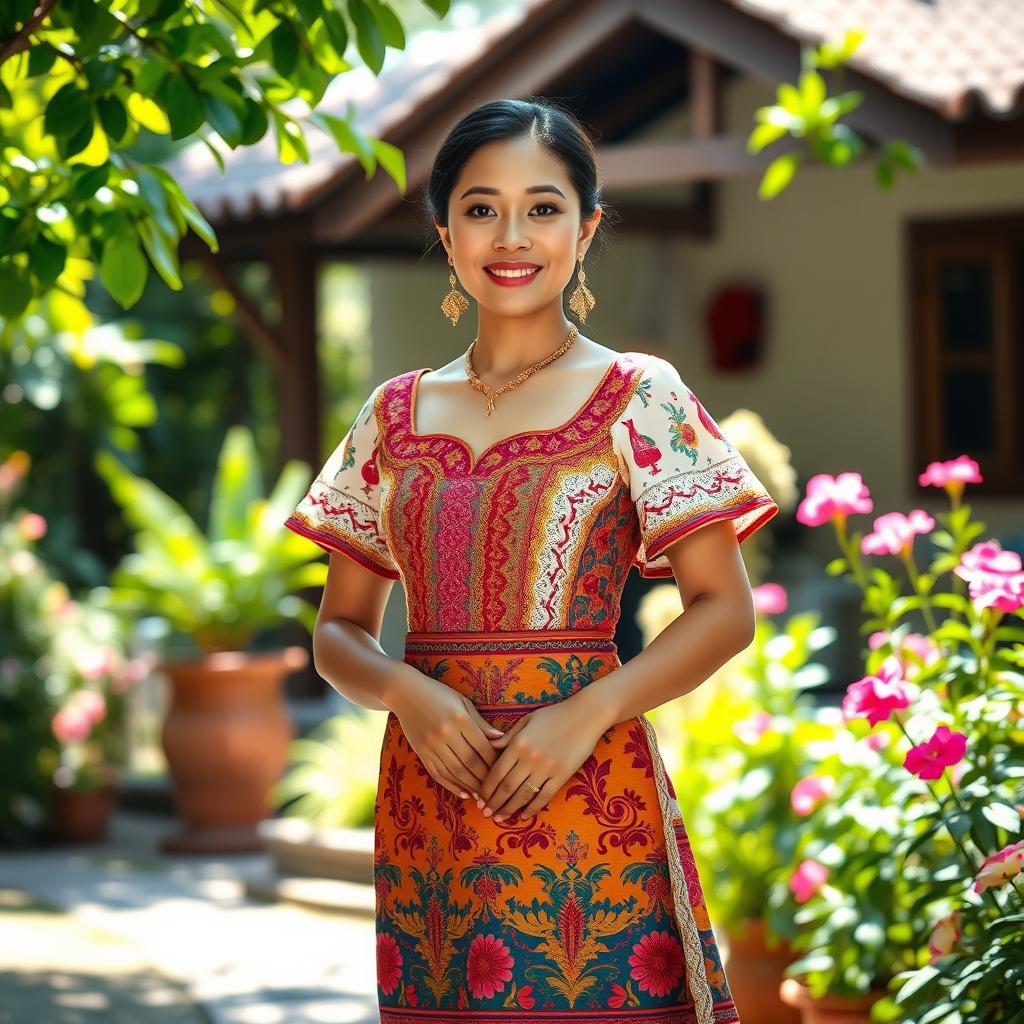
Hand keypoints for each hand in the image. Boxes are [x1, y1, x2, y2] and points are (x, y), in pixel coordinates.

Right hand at [386, 663, 504, 799]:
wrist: (405, 693)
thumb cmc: (439, 694)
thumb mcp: (463, 702)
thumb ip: (480, 722)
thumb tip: (501, 739)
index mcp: (459, 719)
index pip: (482, 746)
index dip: (494, 762)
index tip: (504, 770)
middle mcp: (445, 733)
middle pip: (470, 762)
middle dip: (485, 778)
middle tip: (497, 790)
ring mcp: (431, 745)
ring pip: (455, 772)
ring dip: (470, 786)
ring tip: (483, 797)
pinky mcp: (421, 752)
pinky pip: (438, 774)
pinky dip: (452, 785)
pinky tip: (464, 793)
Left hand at [476, 701, 605, 821]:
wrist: (586, 715)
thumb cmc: (554, 715)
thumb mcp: (527, 720)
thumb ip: (507, 737)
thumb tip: (489, 747)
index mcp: (518, 743)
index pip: (496, 772)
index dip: (486, 789)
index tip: (479, 799)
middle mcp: (529, 758)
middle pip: (507, 787)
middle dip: (494, 803)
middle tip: (485, 813)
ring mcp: (546, 769)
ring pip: (522, 795)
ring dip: (509, 809)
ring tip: (500, 818)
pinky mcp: (562, 776)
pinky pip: (544, 797)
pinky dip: (532, 809)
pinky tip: (523, 817)